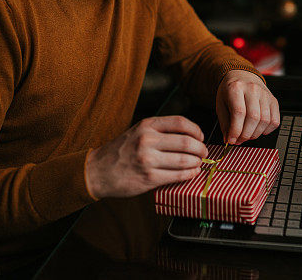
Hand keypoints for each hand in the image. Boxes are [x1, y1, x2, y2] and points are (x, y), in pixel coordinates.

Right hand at [84, 115, 208, 198]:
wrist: (98, 171)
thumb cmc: (121, 151)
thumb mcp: (138, 131)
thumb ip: (160, 131)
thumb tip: (191, 136)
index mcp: (147, 125)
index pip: (181, 123)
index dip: (197, 130)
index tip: (201, 137)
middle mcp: (148, 140)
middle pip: (188, 142)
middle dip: (201, 149)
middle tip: (204, 153)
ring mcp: (148, 159)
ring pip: (185, 160)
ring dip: (197, 163)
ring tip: (198, 164)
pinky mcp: (149, 178)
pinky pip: (177, 175)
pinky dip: (189, 174)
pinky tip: (191, 173)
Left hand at [216, 70, 279, 144]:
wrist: (242, 76)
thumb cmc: (231, 91)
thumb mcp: (221, 104)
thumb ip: (225, 123)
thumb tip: (229, 140)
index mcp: (236, 88)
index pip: (239, 112)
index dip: (235, 130)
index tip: (231, 140)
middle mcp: (253, 89)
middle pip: (253, 117)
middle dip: (246, 134)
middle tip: (239, 140)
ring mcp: (265, 94)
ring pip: (265, 120)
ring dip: (255, 134)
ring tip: (247, 135)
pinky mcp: (274, 100)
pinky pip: (275, 120)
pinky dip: (267, 130)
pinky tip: (258, 129)